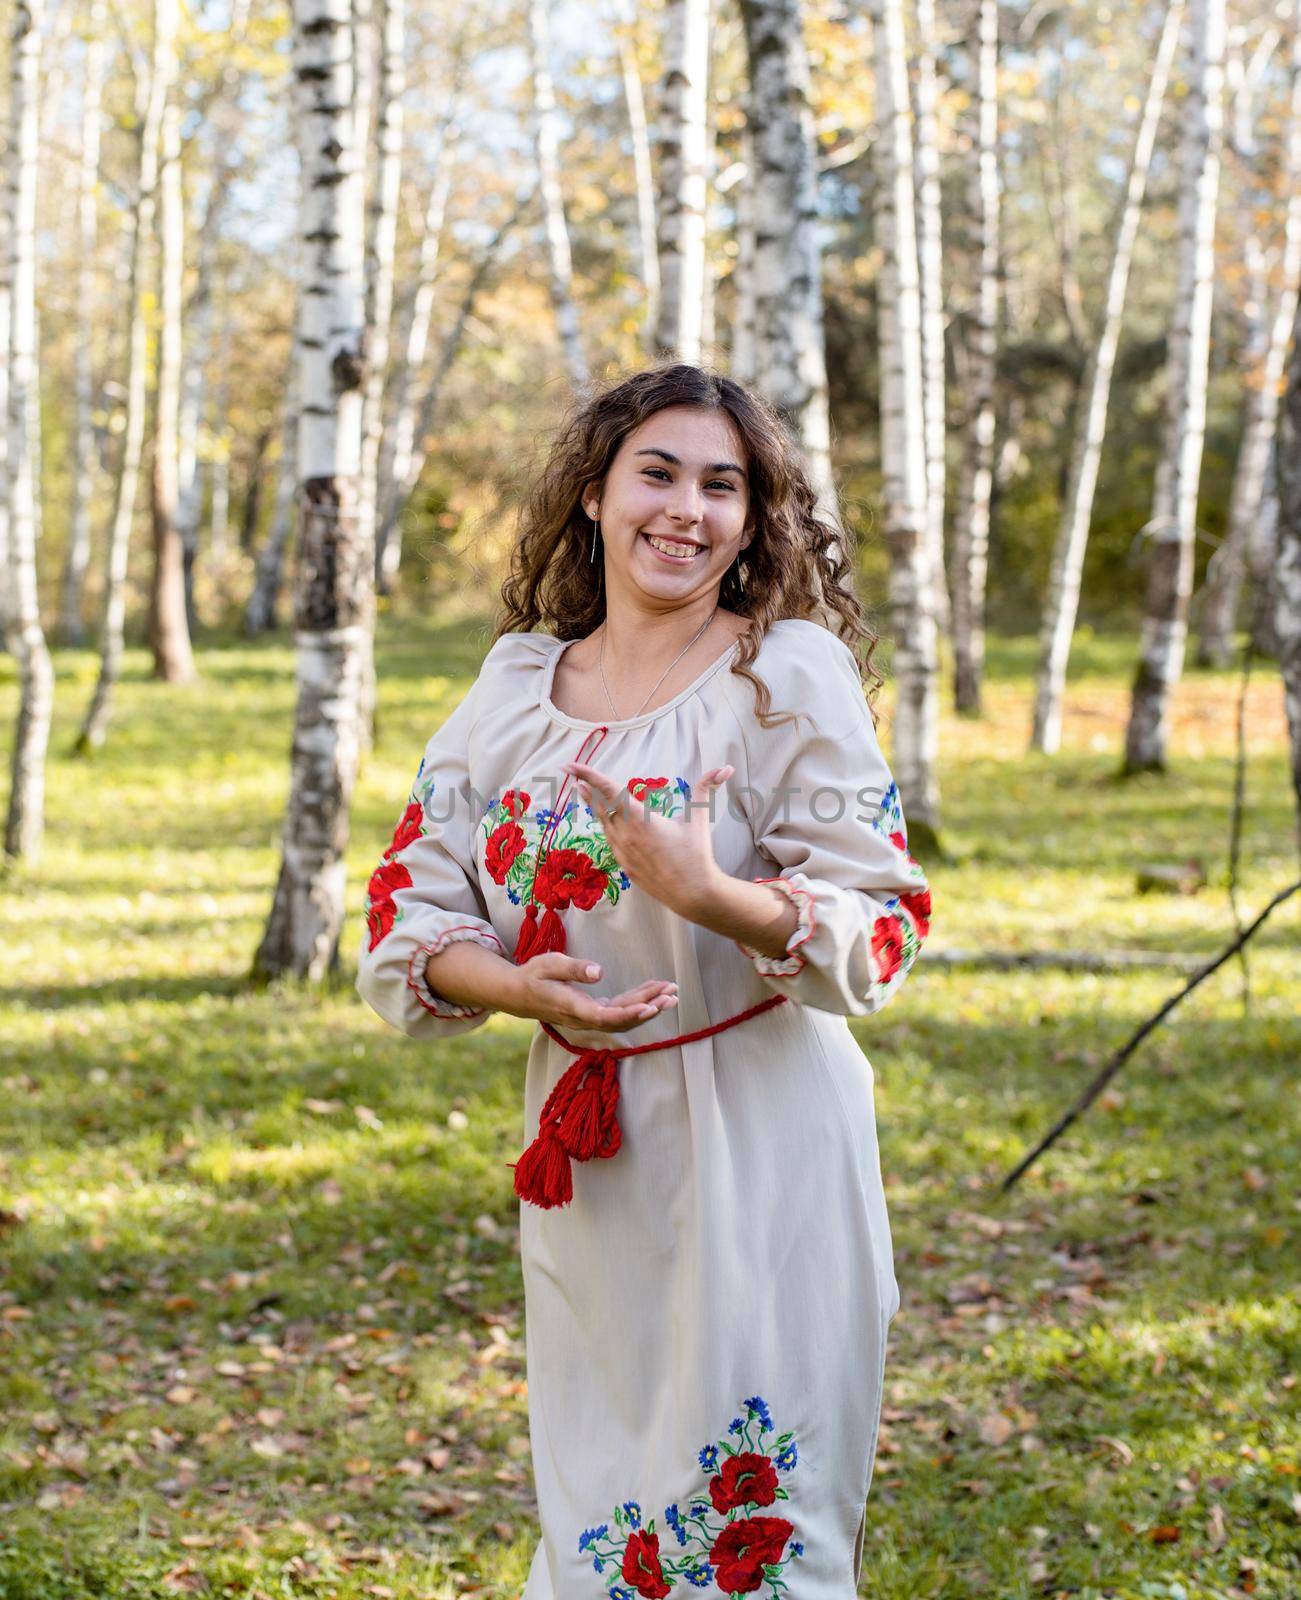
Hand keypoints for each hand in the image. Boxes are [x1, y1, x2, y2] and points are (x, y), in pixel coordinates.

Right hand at [512, 952, 678, 1033]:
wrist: (518, 995)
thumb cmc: (532, 976)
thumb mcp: (548, 964)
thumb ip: (573, 968)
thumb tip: (599, 972)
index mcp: (573, 1007)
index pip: (605, 1016)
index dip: (629, 1014)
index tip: (650, 1007)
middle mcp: (584, 1018)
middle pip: (621, 1019)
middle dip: (649, 1008)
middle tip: (672, 995)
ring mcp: (589, 1017)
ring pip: (624, 1017)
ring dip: (649, 1007)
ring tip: (671, 994)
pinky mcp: (593, 1012)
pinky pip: (619, 1011)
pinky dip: (638, 1002)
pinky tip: (654, 992)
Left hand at [561, 759, 733, 919]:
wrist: (692, 893)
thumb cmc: (696, 854)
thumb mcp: (698, 819)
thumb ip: (706, 789)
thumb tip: (726, 768)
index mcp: (640, 819)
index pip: (608, 790)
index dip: (587, 775)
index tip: (570, 766)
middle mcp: (626, 834)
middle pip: (599, 805)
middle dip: (586, 788)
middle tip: (572, 774)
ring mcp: (623, 852)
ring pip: (601, 824)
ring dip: (593, 807)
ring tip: (584, 793)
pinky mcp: (625, 866)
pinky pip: (610, 841)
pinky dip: (605, 827)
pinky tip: (605, 822)